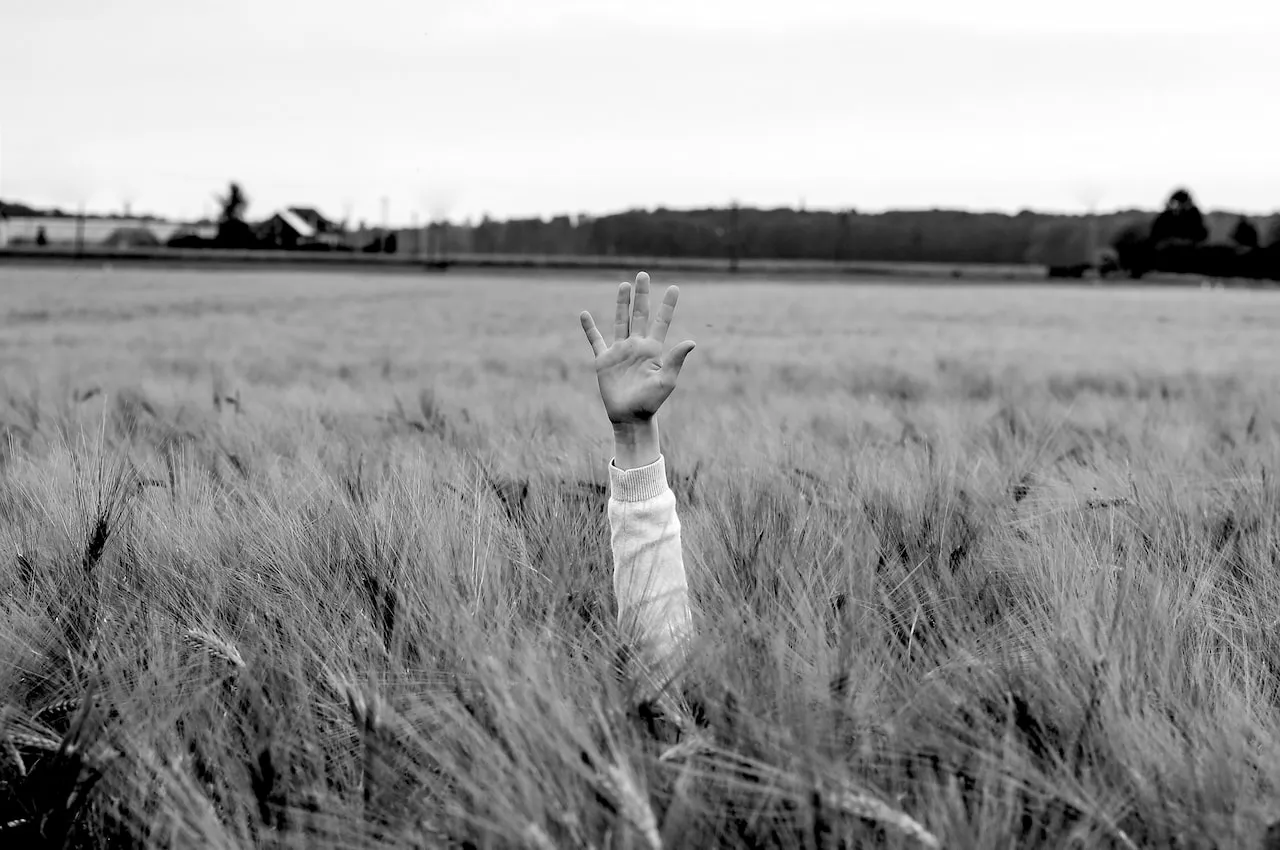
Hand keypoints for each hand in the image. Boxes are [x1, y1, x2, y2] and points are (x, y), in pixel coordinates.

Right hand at [579, 271, 694, 425]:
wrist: (630, 418)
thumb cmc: (651, 403)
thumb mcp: (666, 381)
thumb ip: (675, 360)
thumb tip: (691, 341)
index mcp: (653, 350)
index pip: (662, 321)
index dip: (667, 305)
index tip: (674, 287)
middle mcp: (637, 346)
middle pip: (640, 314)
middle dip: (642, 295)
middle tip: (643, 274)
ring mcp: (620, 351)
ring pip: (620, 321)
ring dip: (621, 303)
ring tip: (624, 285)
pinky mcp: (604, 360)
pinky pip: (595, 340)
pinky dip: (589, 328)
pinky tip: (585, 314)